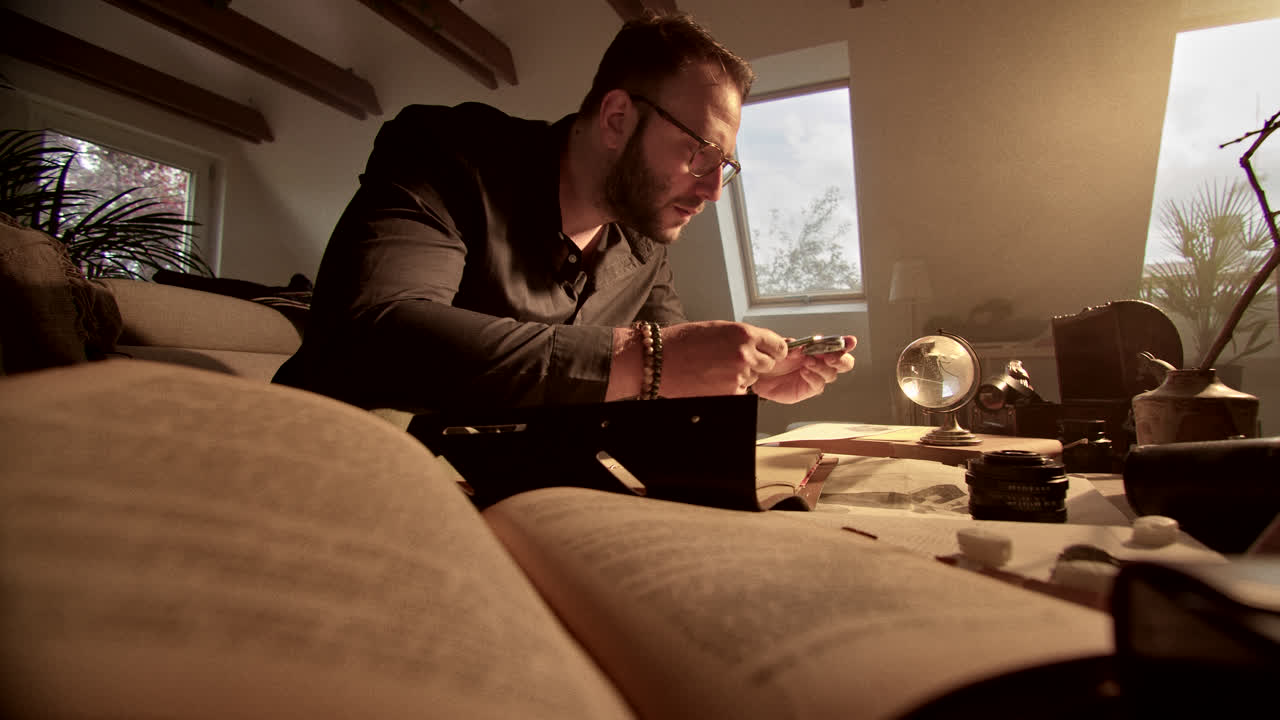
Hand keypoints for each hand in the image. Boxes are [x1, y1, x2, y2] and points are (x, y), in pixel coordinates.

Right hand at [658, 321, 787, 397]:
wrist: (660, 359)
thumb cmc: (683, 341)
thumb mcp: (719, 328)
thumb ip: (744, 337)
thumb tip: (762, 344)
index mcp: (744, 334)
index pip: (778, 346)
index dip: (774, 350)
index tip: (770, 353)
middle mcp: (744, 355)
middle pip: (768, 364)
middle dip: (757, 364)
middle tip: (735, 361)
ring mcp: (738, 376)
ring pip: (753, 379)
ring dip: (743, 376)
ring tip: (718, 369)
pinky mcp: (729, 394)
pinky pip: (741, 392)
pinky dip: (732, 389)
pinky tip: (714, 380)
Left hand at [752, 335, 856, 403]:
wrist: (760, 375)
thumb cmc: (774, 360)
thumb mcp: (783, 348)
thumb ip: (794, 346)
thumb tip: (804, 346)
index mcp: (818, 350)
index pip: (838, 346)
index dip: (846, 344)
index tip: (849, 341)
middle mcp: (821, 363)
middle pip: (844, 363)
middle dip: (840, 359)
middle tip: (830, 356)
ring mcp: (817, 376)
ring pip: (831, 374)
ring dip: (821, 367)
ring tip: (807, 362)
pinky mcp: (809, 389)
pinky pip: (818, 385)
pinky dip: (813, 377)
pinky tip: (804, 372)